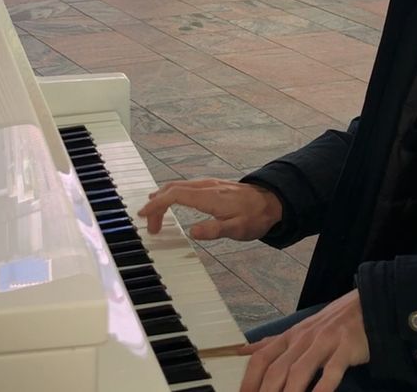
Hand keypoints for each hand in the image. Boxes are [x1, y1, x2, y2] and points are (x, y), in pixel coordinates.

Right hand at [138, 179, 281, 240]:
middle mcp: (206, 186)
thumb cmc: (255, 217)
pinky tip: (170, 203)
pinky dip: (172, 195)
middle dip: (156, 205)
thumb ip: (215, 230)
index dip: (157, 204)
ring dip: (163, 200)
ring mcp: (208, 184)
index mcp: (209, 196)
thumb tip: (193, 232)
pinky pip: (185, 187)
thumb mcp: (237, 229)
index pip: (175, 195)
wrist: (272, 202)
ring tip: (155, 217)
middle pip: (172, 189)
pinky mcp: (211, 186)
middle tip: (150, 225)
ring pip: (177, 187)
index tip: (144, 215)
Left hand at [239, 290, 369, 391]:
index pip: (261, 359)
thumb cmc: (328, 324)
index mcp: (289, 336)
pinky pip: (332, 370)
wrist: (365, 305)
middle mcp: (302, 339)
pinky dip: (323, 387)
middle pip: (277, 369)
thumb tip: (242, 351)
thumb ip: (271, 343)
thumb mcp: (297, 331)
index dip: (249, 380)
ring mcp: (324, 342)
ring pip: (300, 370)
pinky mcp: (345, 348)